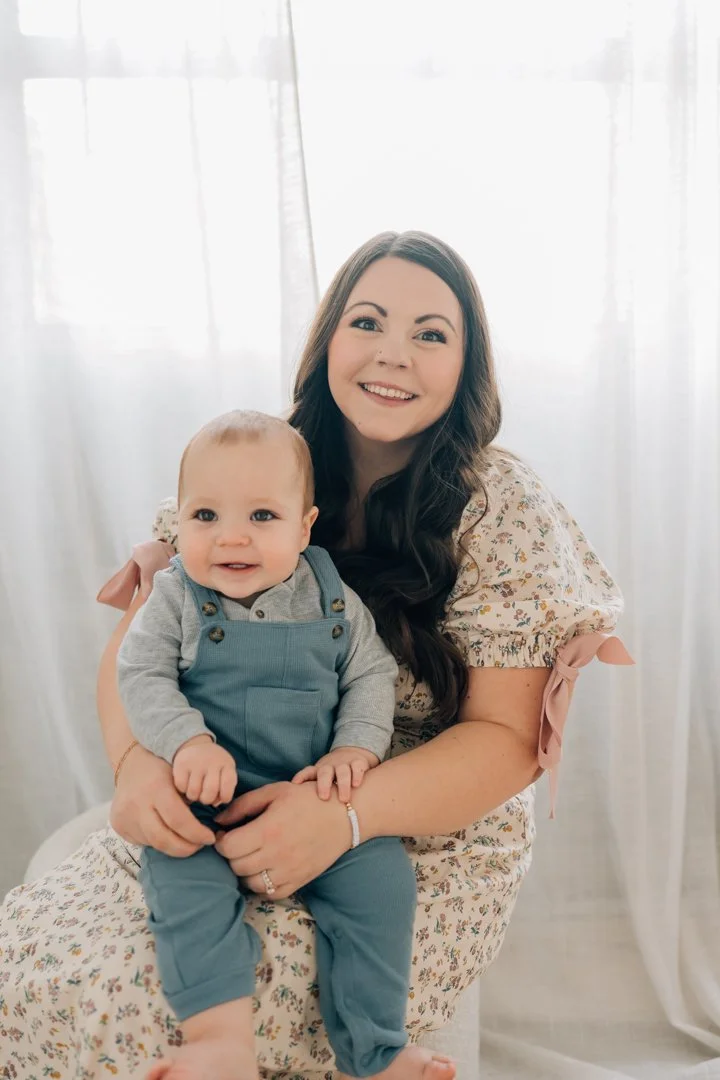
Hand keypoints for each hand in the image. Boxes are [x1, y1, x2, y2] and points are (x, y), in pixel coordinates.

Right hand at [110, 743, 215, 856]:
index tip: (210, 838)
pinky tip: (165, 833)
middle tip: (199, 846)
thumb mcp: (180, 778)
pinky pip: (142, 841)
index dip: (196, 834)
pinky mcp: (117, 825)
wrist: (130, 765)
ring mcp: (124, 816)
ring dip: (172, 846)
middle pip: (163, 839)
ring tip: (184, 840)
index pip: (178, 820)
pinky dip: (157, 842)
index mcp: (156, 788)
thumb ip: (190, 802)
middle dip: (185, 848)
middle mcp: (137, 804)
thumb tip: (202, 830)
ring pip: (152, 843)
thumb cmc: (161, 770)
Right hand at [173, 735, 237, 805]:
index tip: (220, 796)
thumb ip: (224, 789)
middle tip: (204, 794)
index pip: (228, 788)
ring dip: (194, 796)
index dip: (224, 797)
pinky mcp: (181, 763)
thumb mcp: (225, 773)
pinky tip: (186, 783)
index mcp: (227, 764)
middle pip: (210, 792)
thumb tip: (215, 803)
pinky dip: (182, 789)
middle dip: (207, 799)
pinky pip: (181, 786)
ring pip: (194, 792)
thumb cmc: (214, 767)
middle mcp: (213, 761)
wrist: (197, 746)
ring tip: (195, 789)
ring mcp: (197, 762)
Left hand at [213, 781, 351, 897]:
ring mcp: (289, 871)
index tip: (224, 834)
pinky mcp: (299, 881)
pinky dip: (262, 885)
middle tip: (237, 844)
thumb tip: (218, 820)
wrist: (343, 815)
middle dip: (231, 855)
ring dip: (245, 871)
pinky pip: (271, 894)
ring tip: (250, 856)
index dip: (220, 841)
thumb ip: (243, 805)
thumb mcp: (274, 792)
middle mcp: (276, 854)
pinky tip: (264, 869)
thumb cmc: (306, 799)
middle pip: (236, 866)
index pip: (228, 847)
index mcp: (268, 830)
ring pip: (251, 883)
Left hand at [292, 746, 378, 801]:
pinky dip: (357, 775)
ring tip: (344, 799)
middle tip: (324, 798)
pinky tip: (356, 785)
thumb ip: (308, 785)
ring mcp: (345, 764)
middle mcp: (331, 766)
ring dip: (343, 784)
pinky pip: (357, 767)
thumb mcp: (319, 776)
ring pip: (343, 771)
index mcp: (319, 770)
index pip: (308, 772)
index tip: (295, 785)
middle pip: (325, 772)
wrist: (352, 754)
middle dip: (323, 784)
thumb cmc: (332, 773)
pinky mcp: (358, 762)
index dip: (301, 777)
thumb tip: (290, 798)